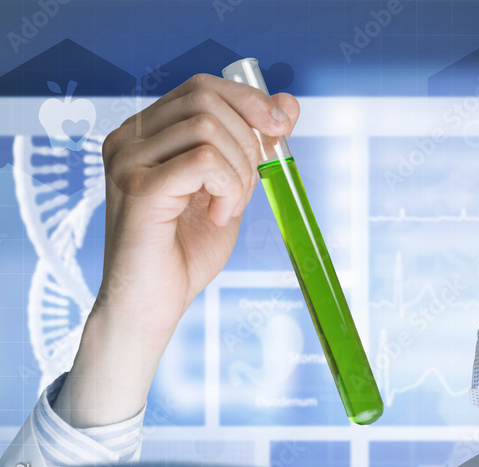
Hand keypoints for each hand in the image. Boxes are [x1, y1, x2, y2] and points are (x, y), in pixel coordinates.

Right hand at [53, 74, 299, 427]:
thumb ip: (253, 146)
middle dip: (247, 141)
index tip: (281, 130)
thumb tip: (288, 103)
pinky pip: (202, 161)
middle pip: (206, 99)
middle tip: (245, 189)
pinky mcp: (137, 188)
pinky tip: (216, 216)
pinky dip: (226, 188)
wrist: (153, 304)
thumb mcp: (232, 189)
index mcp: (147, 132)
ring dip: (238, 171)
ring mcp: (127, 160)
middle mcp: (129, 138)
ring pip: (208, 128)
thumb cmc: (184, 252)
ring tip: (227, 208)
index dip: (249, 101)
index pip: (203, 87)